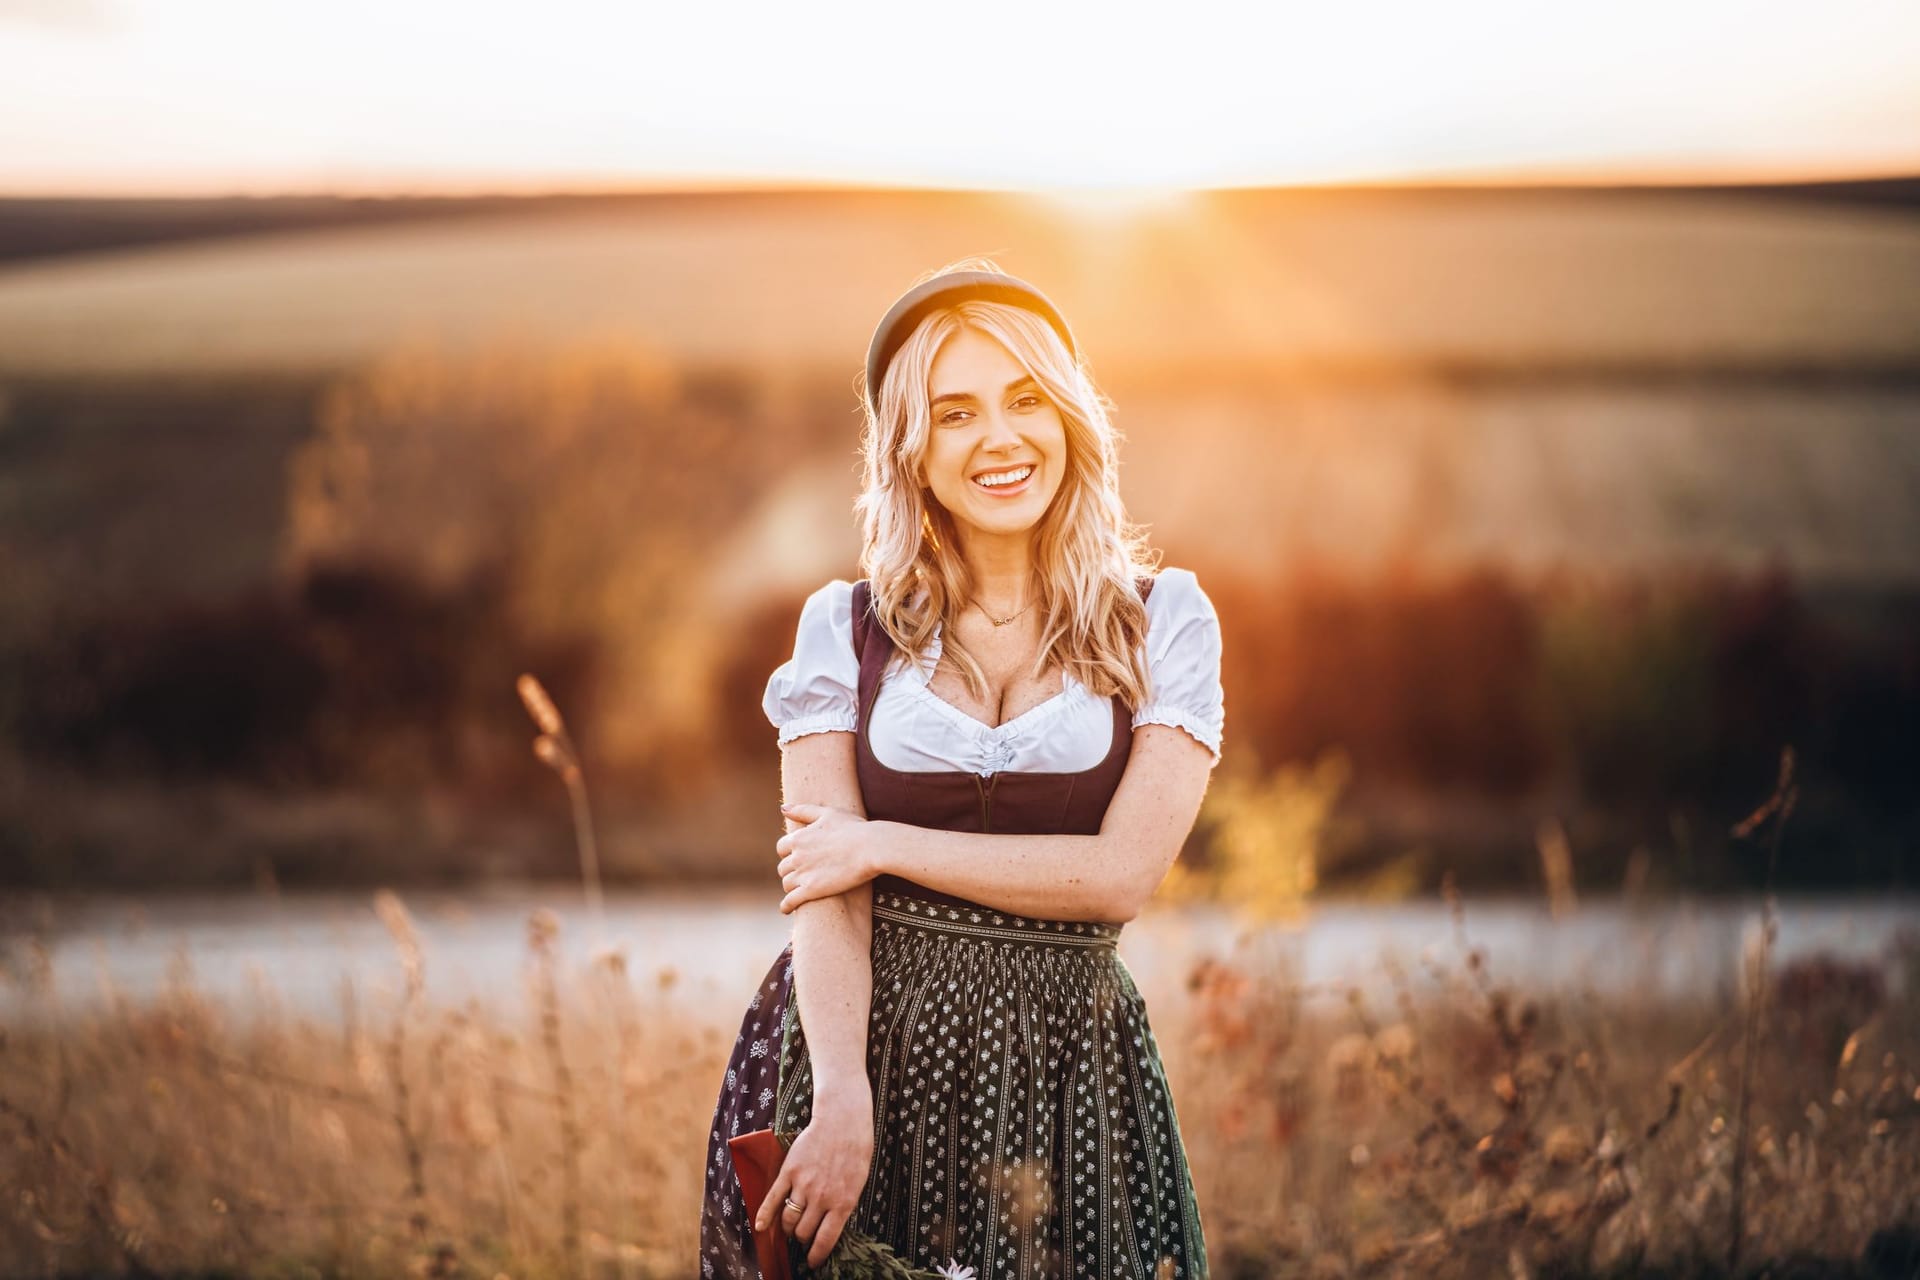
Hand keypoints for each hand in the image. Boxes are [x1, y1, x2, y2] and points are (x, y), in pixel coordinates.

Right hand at [754, 1088, 873, 1266]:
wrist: (843, 1122)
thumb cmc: (855, 1152)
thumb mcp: (857, 1184)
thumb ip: (843, 1206)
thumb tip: (829, 1228)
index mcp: (842, 1203)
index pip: (825, 1241)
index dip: (816, 1256)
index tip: (812, 1262)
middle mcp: (821, 1198)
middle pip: (803, 1231)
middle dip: (802, 1238)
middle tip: (803, 1237)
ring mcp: (803, 1185)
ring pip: (789, 1219)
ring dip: (788, 1228)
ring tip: (792, 1227)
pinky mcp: (789, 1172)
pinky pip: (773, 1199)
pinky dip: (764, 1216)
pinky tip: (761, 1227)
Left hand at [776, 804, 882, 913]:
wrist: (871, 848)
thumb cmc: (853, 828)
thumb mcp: (827, 813)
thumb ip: (803, 810)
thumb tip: (782, 808)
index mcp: (799, 837)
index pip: (782, 848)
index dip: (789, 853)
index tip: (797, 857)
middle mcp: (797, 856)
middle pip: (784, 867)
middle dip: (791, 870)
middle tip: (803, 874)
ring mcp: (803, 874)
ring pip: (787, 884)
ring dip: (791, 887)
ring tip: (799, 890)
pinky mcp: (811, 890)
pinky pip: (790, 901)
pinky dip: (786, 906)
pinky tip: (786, 909)